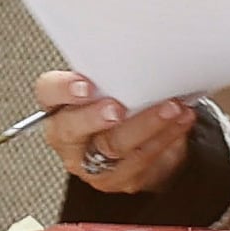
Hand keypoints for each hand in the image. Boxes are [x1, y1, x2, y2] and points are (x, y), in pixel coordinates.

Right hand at [37, 67, 199, 192]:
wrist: (141, 144)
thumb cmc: (122, 104)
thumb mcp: (111, 85)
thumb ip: (111, 74)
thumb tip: (140, 51)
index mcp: (59, 106)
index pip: (48, 92)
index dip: (63, 89)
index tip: (86, 85)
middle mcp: (69, 138)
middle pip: (73, 129)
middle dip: (96, 117)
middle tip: (119, 108)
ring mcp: (92, 163)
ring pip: (114, 146)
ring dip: (147, 124)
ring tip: (172, 107)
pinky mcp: (120, 179)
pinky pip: (142, 159)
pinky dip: (166, 136)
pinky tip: (181, 121)